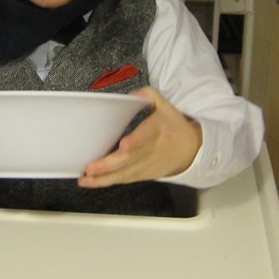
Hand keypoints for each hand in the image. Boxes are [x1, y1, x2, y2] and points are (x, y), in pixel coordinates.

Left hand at [78, 86, 201, 187]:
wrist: (192, 151)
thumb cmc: (174, 126)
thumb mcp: (166, 105)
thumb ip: (148, 95)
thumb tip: (130, 96)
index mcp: (157, 130)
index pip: (146, 136)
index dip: (136, 141)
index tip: (124, 144)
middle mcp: (151, 149)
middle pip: (130, 160)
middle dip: (109, 165)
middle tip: (91, 167)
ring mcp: (146, 165)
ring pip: (124, 174)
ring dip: (103, 178)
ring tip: (85, 178)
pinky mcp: (143, 175)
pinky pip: (124, 180)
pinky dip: (107, 182)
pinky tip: (91, 182)